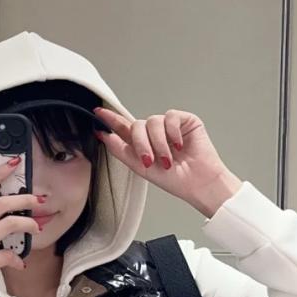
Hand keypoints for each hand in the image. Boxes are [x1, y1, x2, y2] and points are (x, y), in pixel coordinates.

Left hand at [92, 107, 232, 206]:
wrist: (198, 183)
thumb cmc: (174, 179)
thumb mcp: (141, 168)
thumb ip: (121, 151)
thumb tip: (104, 135)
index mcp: (143, 144)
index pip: (124, 128)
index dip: (111, 120)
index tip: (98, 113)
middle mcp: (155, 133)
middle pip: (136, 125)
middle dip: (141, 144)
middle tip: (149, 161)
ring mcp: (170, 126)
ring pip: (153, 121)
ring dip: (158, 143)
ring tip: (168, 160)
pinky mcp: (185, 120)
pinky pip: (171, 117)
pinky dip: (173, 132)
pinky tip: (179, 145)